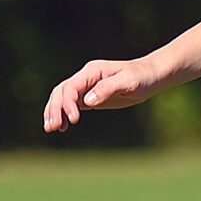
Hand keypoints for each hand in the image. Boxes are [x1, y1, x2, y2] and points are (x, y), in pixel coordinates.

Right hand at [44, 57, 162, 132]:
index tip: (74, 120)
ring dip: (54, 112)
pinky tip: (62, 127)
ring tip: (51, 129)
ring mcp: (85, 87)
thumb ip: (107, 89)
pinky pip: (70, 105)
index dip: (68, 103)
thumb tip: (87, 101)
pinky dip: (63, 114)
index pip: (71, 87)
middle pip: (61, 92)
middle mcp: (85, 78)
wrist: (150, 76)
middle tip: (53, 128)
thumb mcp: (128, 82)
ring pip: (62, 98)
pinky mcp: (90, 97)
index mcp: (92, 71)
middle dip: (55, 109)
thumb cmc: (141, 77)